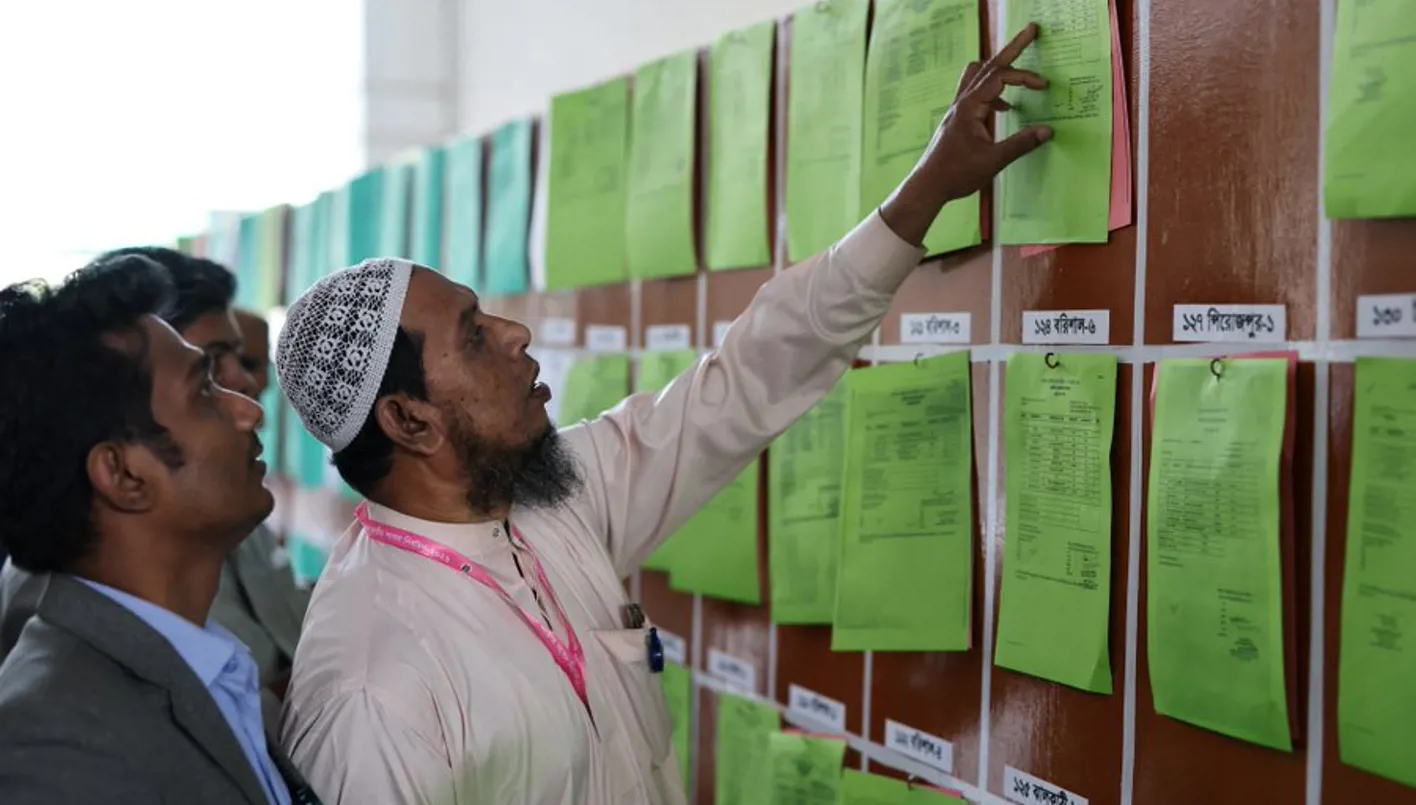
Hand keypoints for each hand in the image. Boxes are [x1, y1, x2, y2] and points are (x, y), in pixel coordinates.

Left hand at [881, 24, 1052, 244]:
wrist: (927, 186)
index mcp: (970, 107)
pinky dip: (993, 92)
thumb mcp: (993, 160)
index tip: (1043, 86)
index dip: (1024, 77)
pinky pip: (976, 94)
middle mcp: (962, 103)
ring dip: (998, 70)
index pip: (1000, 76)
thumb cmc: (955, 174)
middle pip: (988, 65)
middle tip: (1030, 32)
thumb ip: (1020, 144)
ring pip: (977, 76)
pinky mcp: (957, 120)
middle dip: (1011, 49)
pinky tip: (1004, 109)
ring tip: (1018, 71)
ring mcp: (957, 110)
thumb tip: (1047, 131)